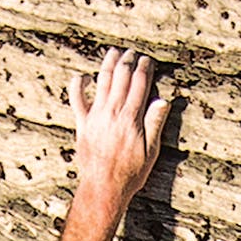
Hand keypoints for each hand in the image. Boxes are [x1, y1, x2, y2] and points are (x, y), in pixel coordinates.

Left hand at [70, 44, 173, 221]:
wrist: (103, 187)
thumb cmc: (130, 173)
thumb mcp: (151, 151)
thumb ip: (155, 123)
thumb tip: (163, 101)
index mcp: (131, 118)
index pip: (140, 84)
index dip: (144, 68)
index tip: (148, 60)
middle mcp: (112, 112)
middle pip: (121, 77)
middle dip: (128, 61)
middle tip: (132, 53)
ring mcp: (95, 116)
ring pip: (102, 82)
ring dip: (108, 64)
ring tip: (114, 53)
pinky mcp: (82, 124)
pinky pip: (77, 99)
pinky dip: (79, 84)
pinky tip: (84, 76)